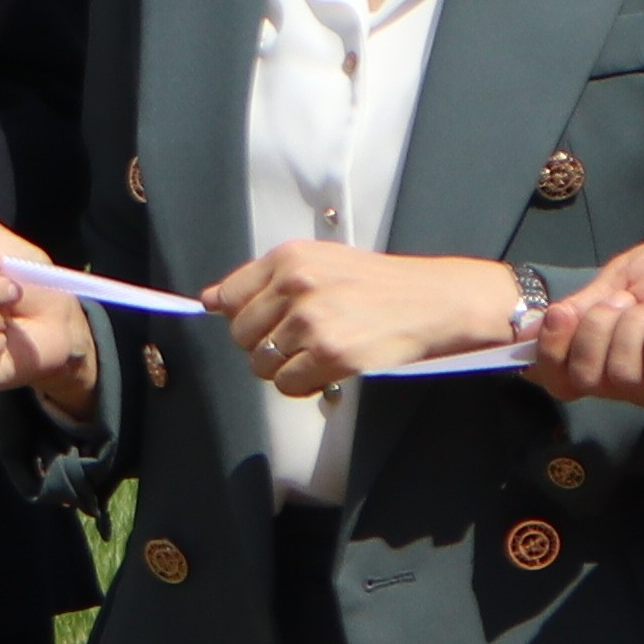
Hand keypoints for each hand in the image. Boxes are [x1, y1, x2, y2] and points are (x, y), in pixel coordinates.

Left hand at [207, 241, 525, 400]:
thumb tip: (208, 300)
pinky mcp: (331, 354)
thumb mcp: (320, 262)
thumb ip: (264, 280)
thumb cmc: (380, 284)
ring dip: (285, 368)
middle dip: (265, 345)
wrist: (435, 301)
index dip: (241, 318)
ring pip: (261, 364)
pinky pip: (288, 385)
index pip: (227, 297)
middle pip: (241, 335)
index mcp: (289, 258)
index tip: (259, 325)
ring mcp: (312, 320)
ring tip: (317, 354)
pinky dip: (303, 386)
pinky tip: (327, 370)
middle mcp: (296, 285)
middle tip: (300, 341)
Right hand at [531, 231, 643, 413]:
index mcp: (609, 357)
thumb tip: (530, 333)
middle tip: (624, 299)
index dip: (549, 354)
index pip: (561, 381)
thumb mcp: (620, 280)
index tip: (557, 315)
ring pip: (621, 376)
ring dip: (632, 325)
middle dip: (594, 328)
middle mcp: (634, 382)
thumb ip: (582, 308)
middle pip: (584, 379)